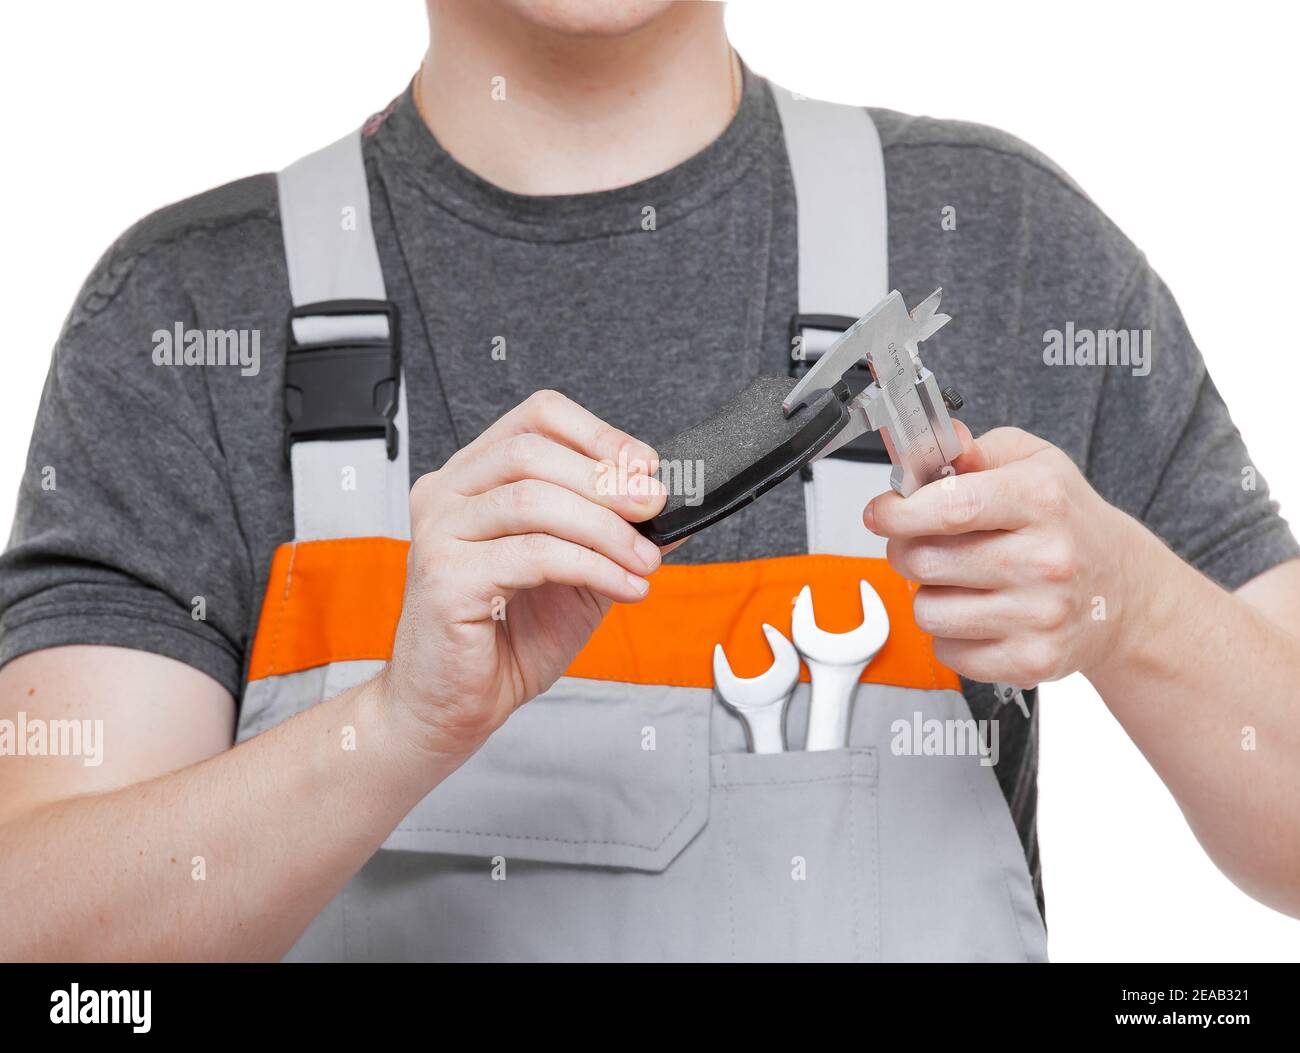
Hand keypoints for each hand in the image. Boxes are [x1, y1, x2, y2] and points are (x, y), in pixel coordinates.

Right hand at [381, 390, 666, 757]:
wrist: (453, 707)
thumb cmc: (507, 640)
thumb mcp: (579, 575)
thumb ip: (615, 536)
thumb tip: (677, 512)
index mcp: (475, 478)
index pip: (536, 418)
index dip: (598, 434)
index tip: (646, 466)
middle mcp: (448, 494)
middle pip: (534, 452)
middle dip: (607, 480)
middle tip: (655, 509)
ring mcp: (439, 533)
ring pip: (533, 500)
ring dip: (605, 529)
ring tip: (644, 562)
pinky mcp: (444, 577)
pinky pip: (533, 555)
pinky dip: (592, 567)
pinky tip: (624, 586)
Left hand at [865, 423, 1147, 688]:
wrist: (1125, 595)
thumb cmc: (1070, 524)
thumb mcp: (1035, 464)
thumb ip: (974, 451)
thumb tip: (924, 449)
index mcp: (1042, 500)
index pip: (950, 507)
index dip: (899, 511)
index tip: (882, 512)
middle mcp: (1046, 559)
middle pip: (925, 560)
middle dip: (904, 550)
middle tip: (921, 544)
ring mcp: (1040, 615)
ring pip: (928, 611)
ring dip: (927, 594)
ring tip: (956, 581)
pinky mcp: (1031, 661)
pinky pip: (948, 651)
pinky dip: (949, 634)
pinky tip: (977, 614)